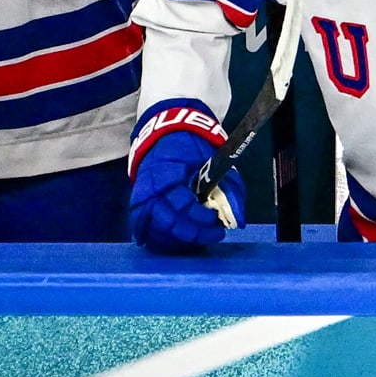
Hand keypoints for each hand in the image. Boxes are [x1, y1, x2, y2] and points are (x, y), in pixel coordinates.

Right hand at [128, 101, 238, 253]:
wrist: (164, 136)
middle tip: (214, 234)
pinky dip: (163, 240)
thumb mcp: (214, 160)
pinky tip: (181, 240)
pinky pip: (146, 231)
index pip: (182, 203)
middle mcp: (149, 188)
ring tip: (200, 238)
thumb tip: (238, 220)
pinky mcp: (138, 207)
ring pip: (156, 231)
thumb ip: (229, 188)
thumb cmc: (192, 148)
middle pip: (167, 222)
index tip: (217, 219)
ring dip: (180, 240)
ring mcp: (140, 199)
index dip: (201, 216)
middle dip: (193, 233)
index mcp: (167, 172)